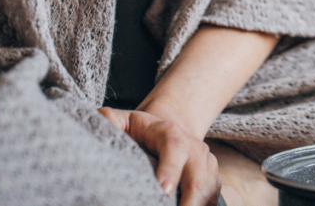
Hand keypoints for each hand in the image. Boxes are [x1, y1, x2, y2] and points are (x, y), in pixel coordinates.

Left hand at [98, 105, 220, 204]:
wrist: (170, 130)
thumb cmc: (141, 132)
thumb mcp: (125, 122)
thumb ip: (112, 120)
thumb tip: (102, 117)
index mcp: (169, 132)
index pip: (174, 146)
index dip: (170, 168)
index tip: (162, 190)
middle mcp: (193, 147)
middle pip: (198, 177)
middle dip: (188, 203)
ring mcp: (206, 164)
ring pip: (208, 191)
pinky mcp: (212, 180)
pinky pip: (211, 200)